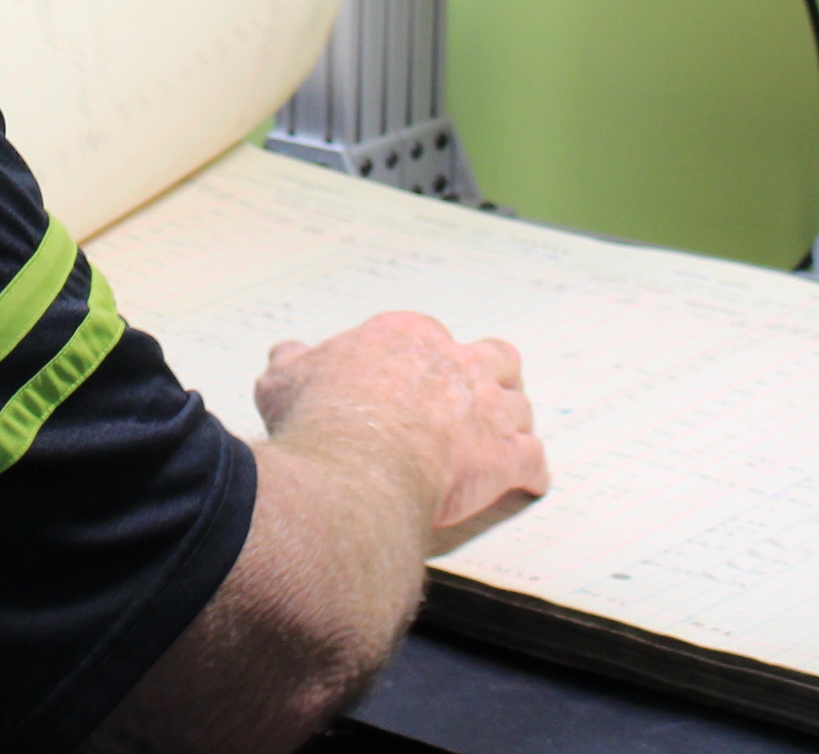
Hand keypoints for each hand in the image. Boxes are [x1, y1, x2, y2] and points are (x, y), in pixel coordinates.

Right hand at [253, 312, 546, 541]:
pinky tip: (530, 481)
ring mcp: (484, 409)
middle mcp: (453, 363)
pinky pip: (533, 460)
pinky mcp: (503, 456)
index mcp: (404, 338)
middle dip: (492, 377)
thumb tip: (286, 353)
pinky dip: (532, 472)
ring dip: (514, 425)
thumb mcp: (285, 380)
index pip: (429, 336)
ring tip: (510, 437)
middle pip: (493, 358)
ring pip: (520, 408)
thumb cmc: (321, 422)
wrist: (354, 469)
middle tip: (480, 397)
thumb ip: (291, 363)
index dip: (428, 359)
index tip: (419, 378)